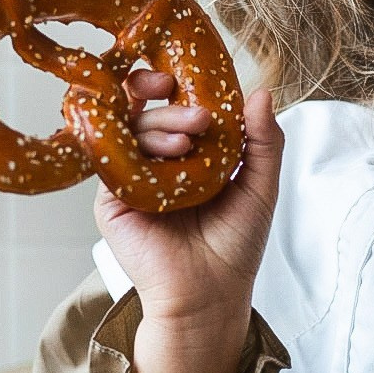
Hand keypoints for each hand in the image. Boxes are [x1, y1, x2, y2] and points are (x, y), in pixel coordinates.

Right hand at [95, 79, 280, 338]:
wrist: (210, 294)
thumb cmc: (235, 247)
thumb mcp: (259, 186)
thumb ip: (263, 140)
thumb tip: (263, 91)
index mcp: (189, 154)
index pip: (178, 106)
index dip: (179, 85)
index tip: (190, 77)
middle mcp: (157, 161)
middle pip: (152, 112)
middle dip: (174, 107)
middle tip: (201, 119)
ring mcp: (132, 177)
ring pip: (131, 128)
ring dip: (158, 125)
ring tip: (186, 143)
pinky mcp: (111, 198)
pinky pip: (110, 158)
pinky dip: (129, 145)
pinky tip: (156, 151)